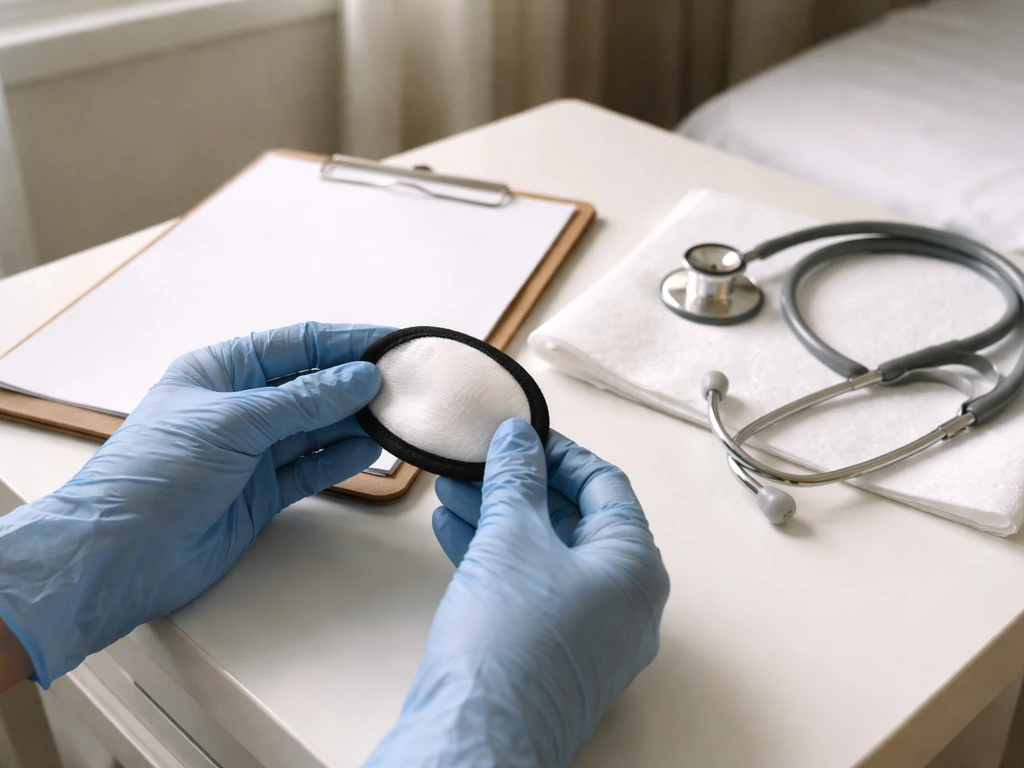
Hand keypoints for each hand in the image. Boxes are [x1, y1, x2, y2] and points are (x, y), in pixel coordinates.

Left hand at [0, 322, 389, 686]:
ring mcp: (252, 452)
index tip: (395, 342)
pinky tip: (369, 452)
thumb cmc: (158, 472)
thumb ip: (303, 401)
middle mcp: (240, 407)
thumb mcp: (233, 422)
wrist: (120, 557)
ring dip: (354, 422)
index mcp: (222, 371)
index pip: (297, 344)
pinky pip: (311, 469)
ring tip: (398, 417)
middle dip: (357, 383)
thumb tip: (364, 377)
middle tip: (408, 383)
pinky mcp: (262, 493)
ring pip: (317, 428)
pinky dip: (339, 461)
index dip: (347, 341)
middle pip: (312, 385)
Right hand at [366, 419, 669, 766]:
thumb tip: (517, 437)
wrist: (477, 735)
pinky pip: (531, 590)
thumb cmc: (509, 636)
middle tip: (479, 461)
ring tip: (453, 489)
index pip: (605, 486)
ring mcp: (590, 635)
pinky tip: (454, 531)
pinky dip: (496, 558)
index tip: (520, 434)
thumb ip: (517, 478)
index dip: (560, 452)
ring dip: (500, 518)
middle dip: (520, 486)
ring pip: (546, 556)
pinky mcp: (552, 657)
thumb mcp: (512, 536)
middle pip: (574, 520)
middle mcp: (625, 602)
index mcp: (636, 566)